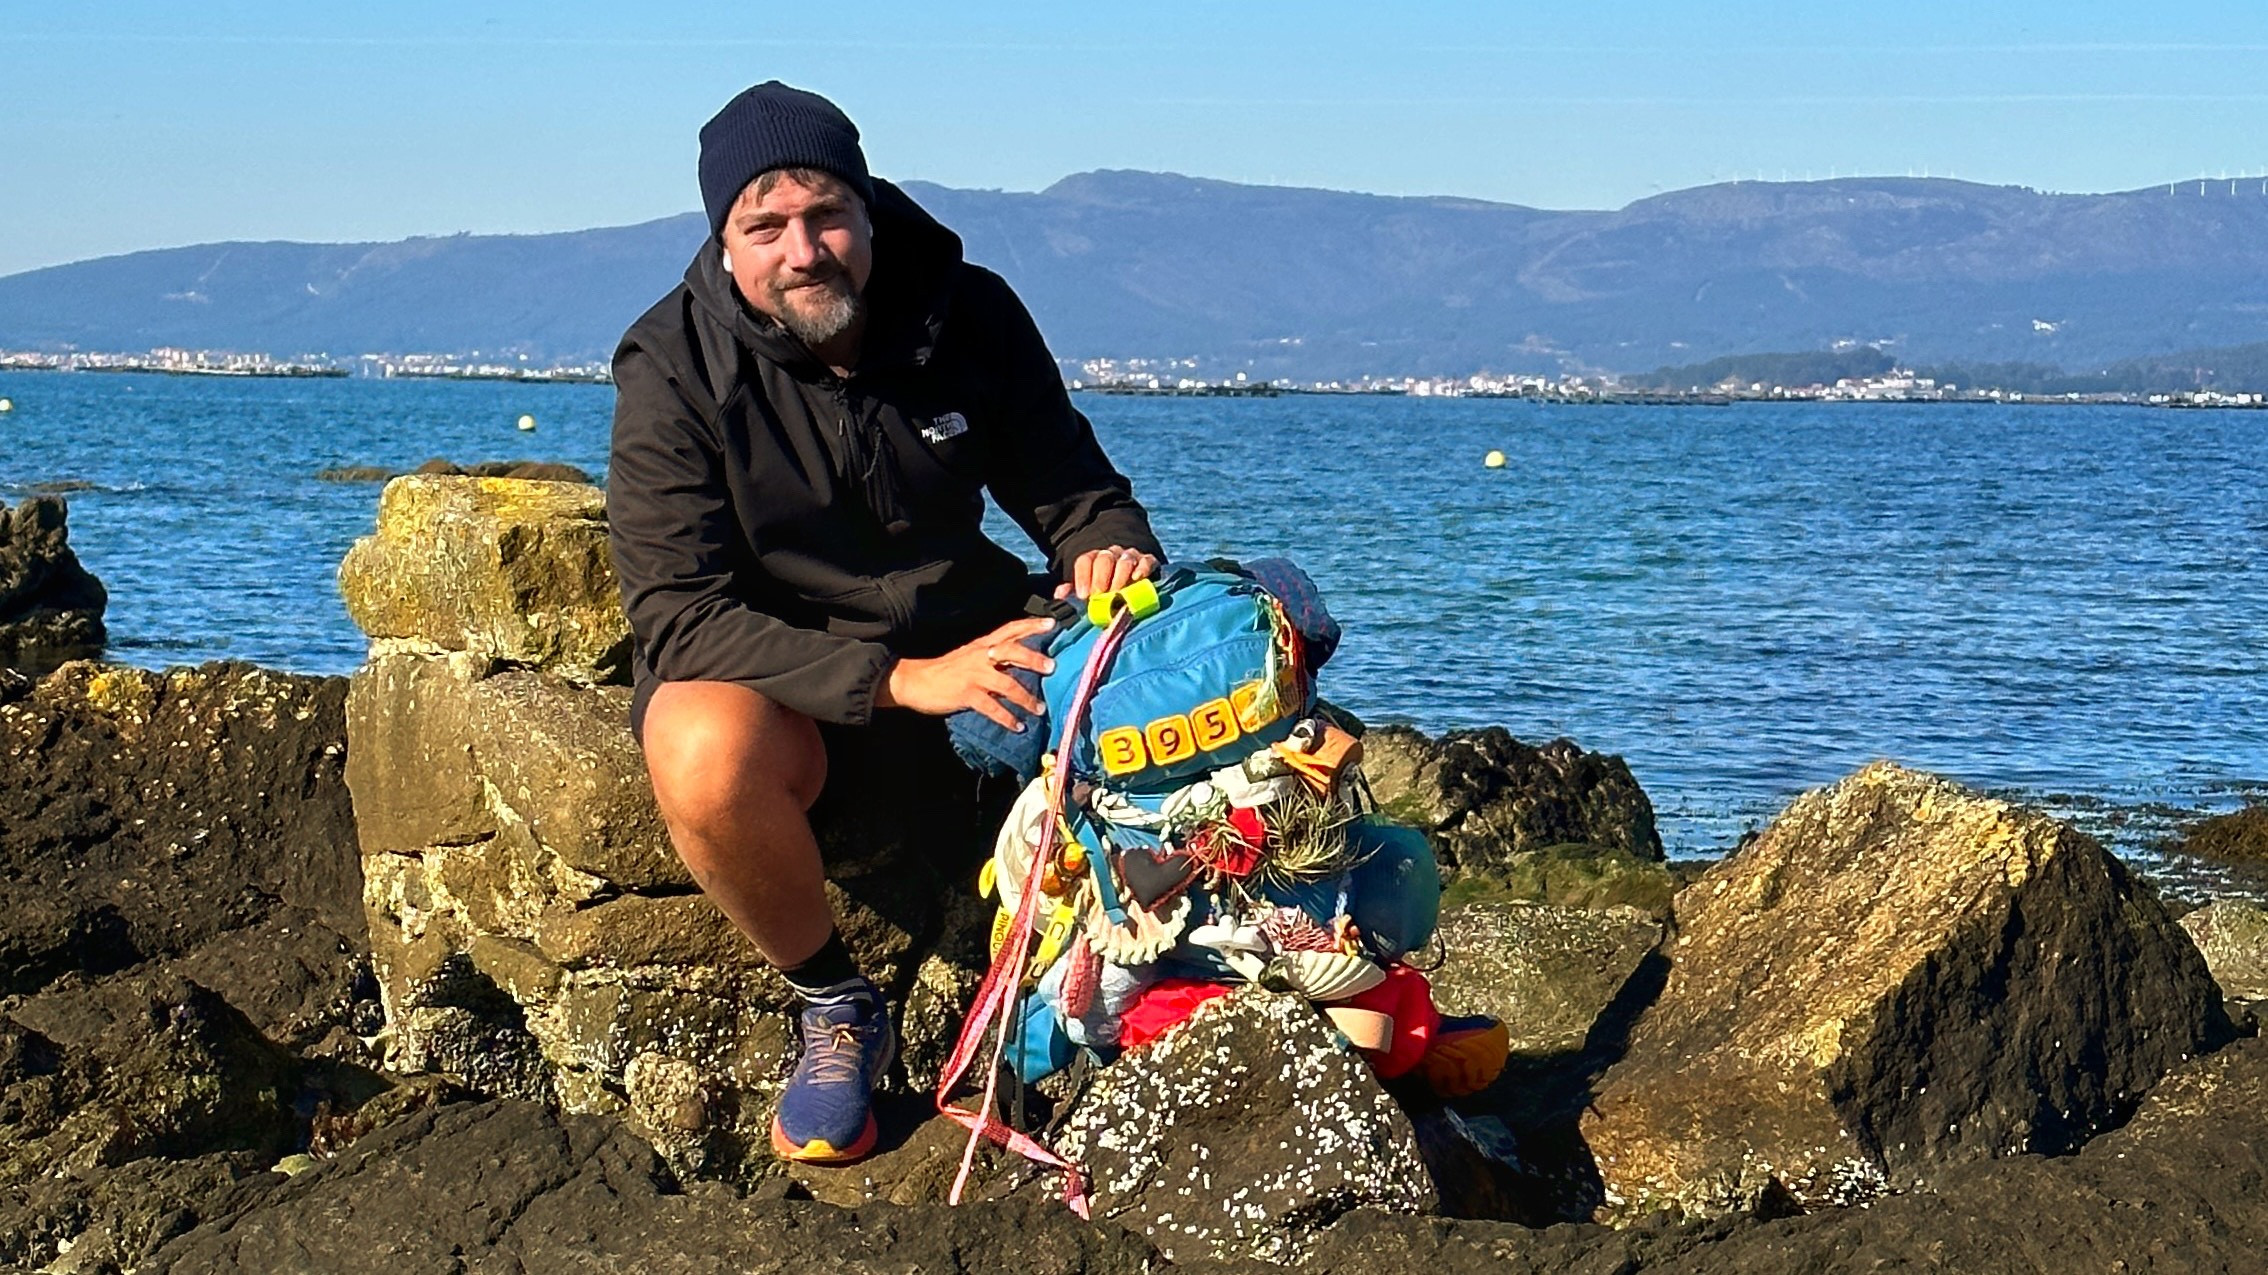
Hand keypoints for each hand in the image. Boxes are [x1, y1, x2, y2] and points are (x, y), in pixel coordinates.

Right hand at [875, 615, 1056, 728]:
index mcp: (983, 645)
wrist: (916, 681)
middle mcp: (980, 656)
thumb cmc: (947, 670)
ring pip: (1006, 683)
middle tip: (1052, 666)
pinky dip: (1007, 718)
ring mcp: (973, 675)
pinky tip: (1018, 726)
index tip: (1052, 623)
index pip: (1010, 629)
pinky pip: (992, 707)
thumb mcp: (971, 656)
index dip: (1030, 625)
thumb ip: (996, 657)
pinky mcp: (966, 694)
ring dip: (1025, 697)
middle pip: (1011, 651)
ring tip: (1040, 708)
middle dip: (1032, 658)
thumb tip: (1025, 663)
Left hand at [1055, 546, 1159, 599]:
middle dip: (1101, 577)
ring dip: (1120, 577)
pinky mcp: (1148, 562)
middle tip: (1100, 594)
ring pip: (1124, 560)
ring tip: (1117, 593)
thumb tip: (1060, 595)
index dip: (1082, 577)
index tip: (1083, 595)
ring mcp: (1130, 557)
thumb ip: (1072, 593)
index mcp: (1094, 560)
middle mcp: (1111, 555)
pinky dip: (1142, 568)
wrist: (1135, 585)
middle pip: (1104, 559)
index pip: (1085, 561)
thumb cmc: (1106, 592)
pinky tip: (1137, 578)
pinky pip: (1146, 560)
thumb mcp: (1087, 592)